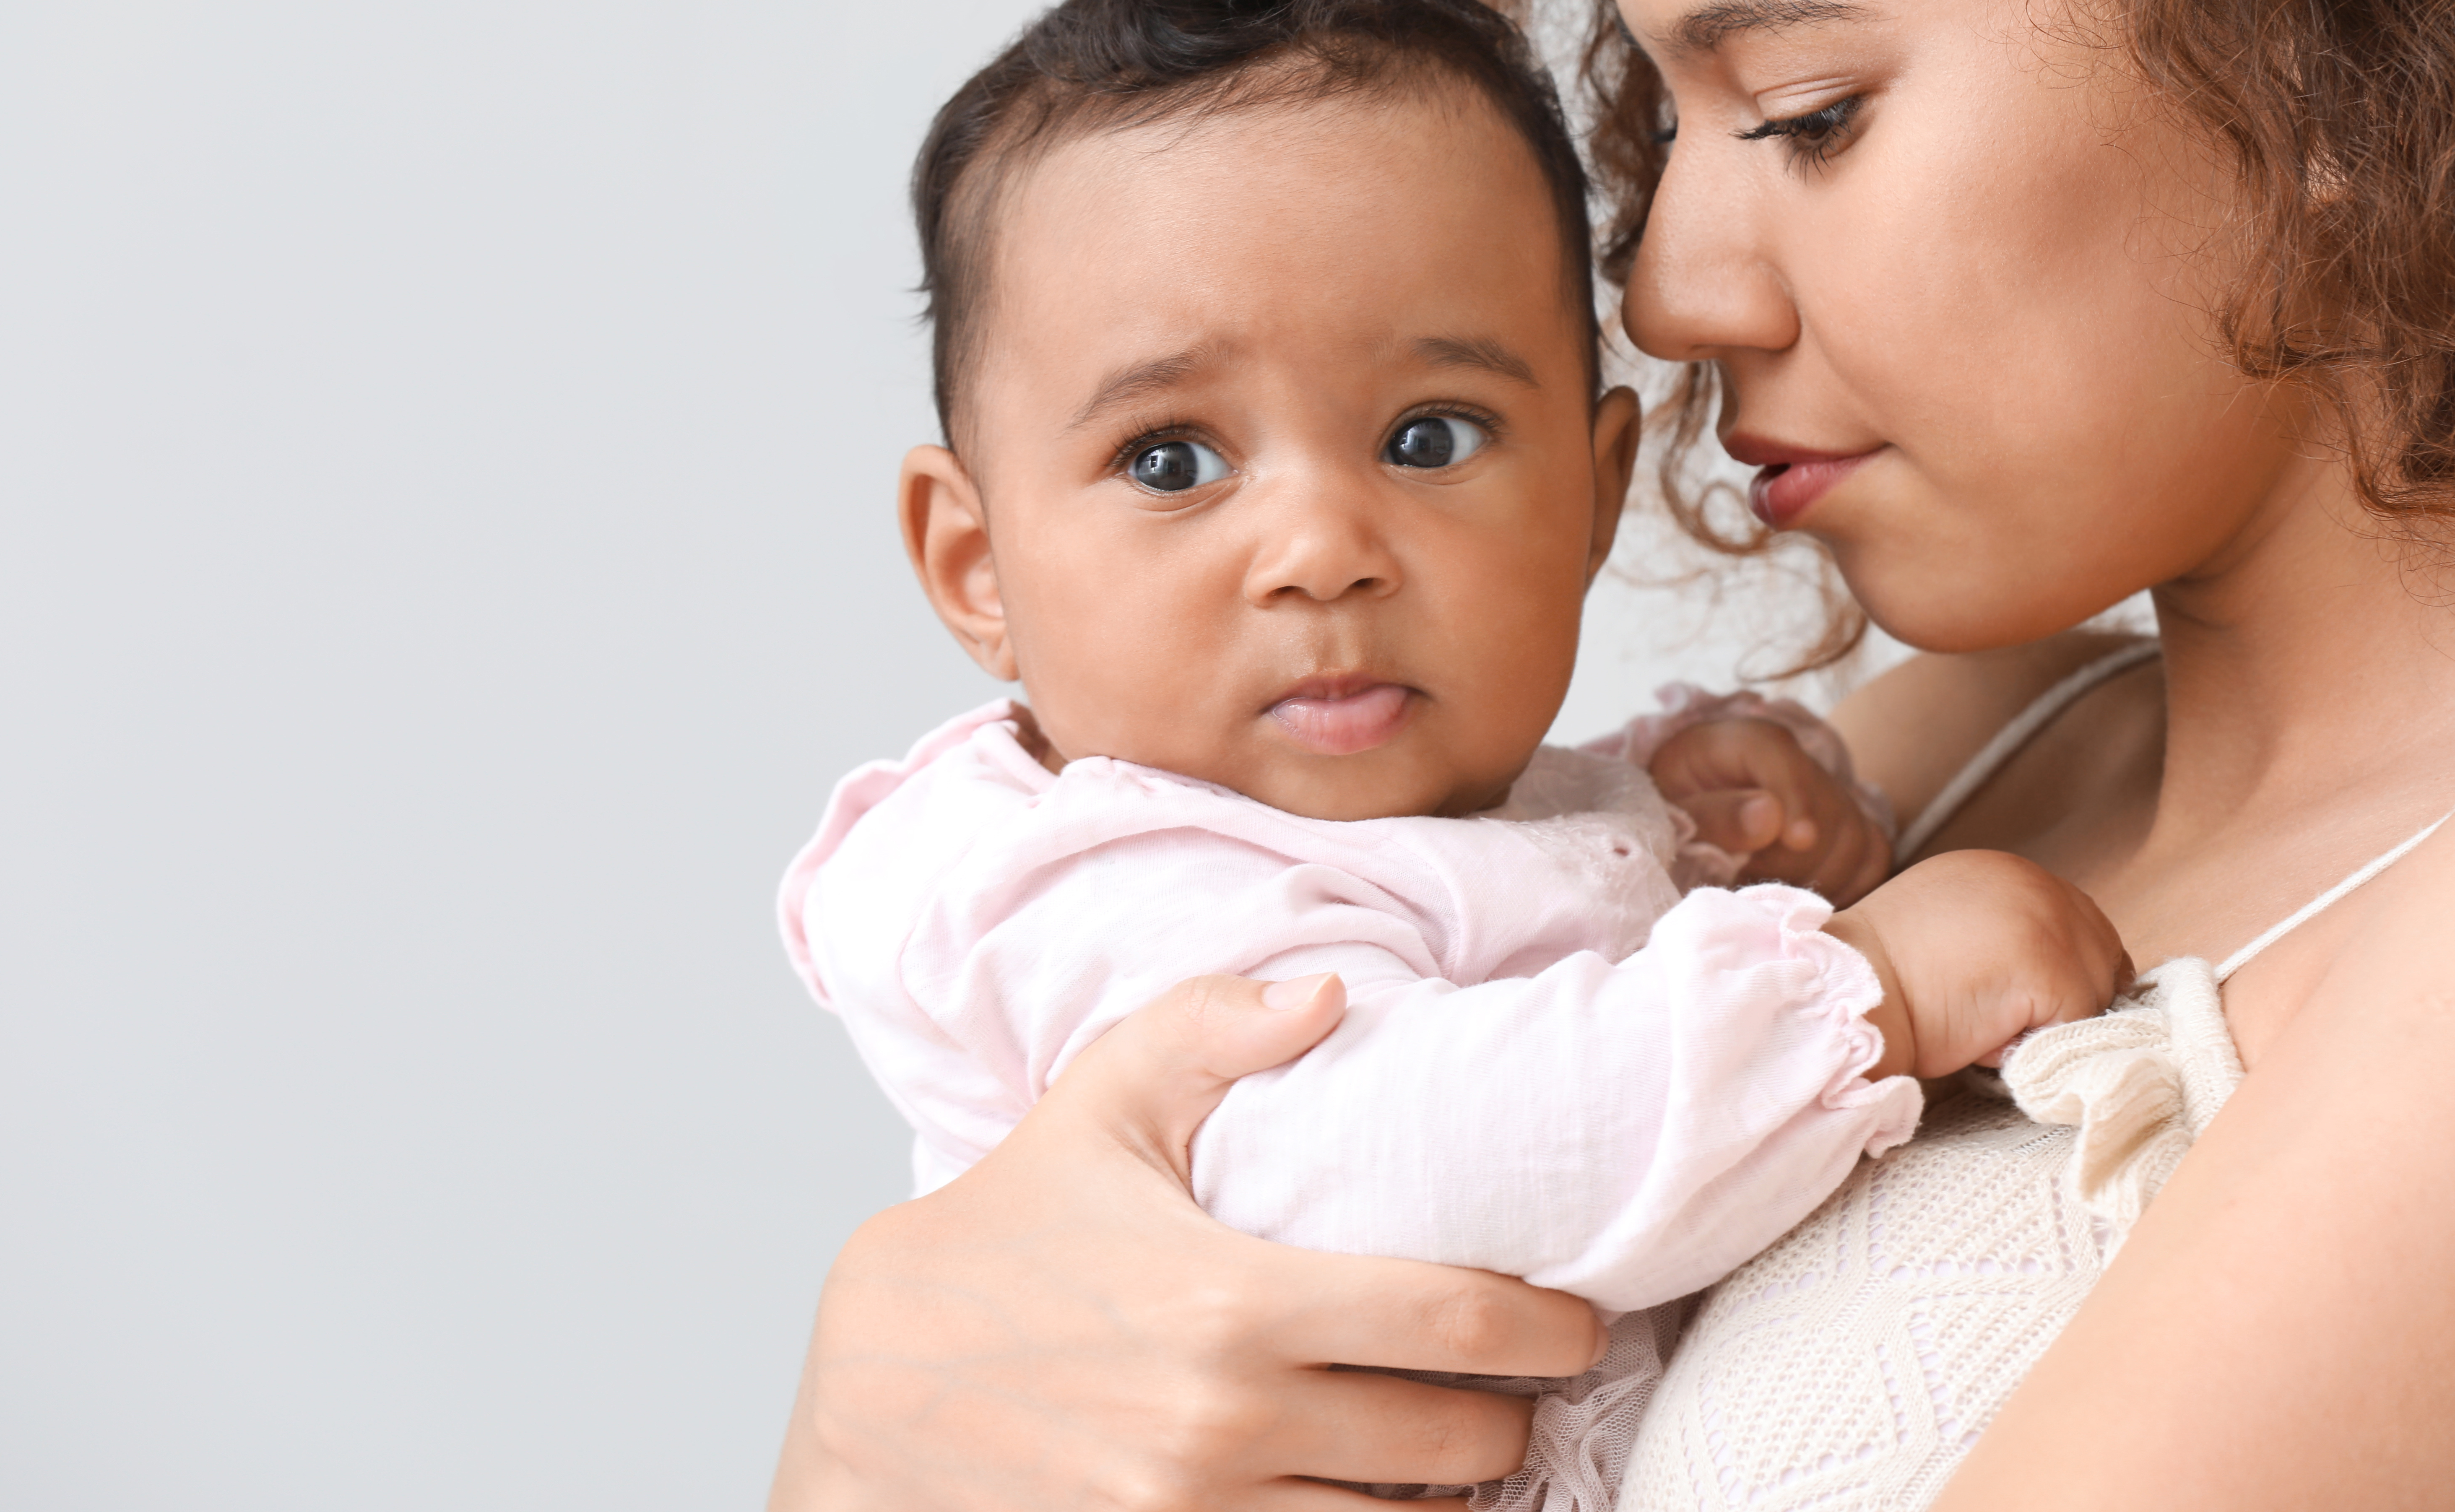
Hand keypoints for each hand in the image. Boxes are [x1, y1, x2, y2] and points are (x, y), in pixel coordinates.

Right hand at [769, 973, 1607, 1510]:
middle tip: (1524, 1381)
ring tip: (1462, 1447)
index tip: (1581, 1319)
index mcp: (1235, 1303)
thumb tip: (1330, 993)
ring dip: (1451, 1495)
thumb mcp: (1099, 1105)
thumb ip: (1214, 1028)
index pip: (1455, 1324)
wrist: (873, 1386)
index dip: (1548, 1327)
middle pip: (1455, 1443)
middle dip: (1513, 1415)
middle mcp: (1228, 1426)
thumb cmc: (1005, 1233)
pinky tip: (1381, 1500)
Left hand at [1650, 715, 1892, 903]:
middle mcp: (1799, 764)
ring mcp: (1829, 797)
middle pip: (1829, 807)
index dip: (1799, 799)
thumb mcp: (1674, 809)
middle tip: (1749, 883)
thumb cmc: (1676, 809)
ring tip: (1768, 895)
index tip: (1800, 839)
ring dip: (1818, 877)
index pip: (1787, 760)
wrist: (1692, 815)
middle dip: (1793, 857)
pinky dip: (1849, 886)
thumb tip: (1768, 817)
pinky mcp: (1846, 829)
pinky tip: (1805, 902)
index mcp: (1750, 743)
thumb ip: (1714, 815)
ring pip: (1856, 837)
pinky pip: (1872, 858)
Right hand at [1823, 850, 2130, 1077]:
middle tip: (2003, 1019)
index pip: (2077, 924)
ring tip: (1990, 1024)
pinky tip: (1990, 1037)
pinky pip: (2079, 1022)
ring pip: (2094, 991)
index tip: (2023, 1004)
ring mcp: (2047, 917)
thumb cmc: (1883, 980)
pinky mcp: (2050, 963)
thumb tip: (2047, 977)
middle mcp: (2032, 880)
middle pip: (2101, 952)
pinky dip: (2041, 1042)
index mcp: (2003, 871)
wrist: (1850, 996)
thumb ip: (2000, 932)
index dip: (2064, 973)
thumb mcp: (1947, 930)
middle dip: (2067, 997)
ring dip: (2051, 1020)